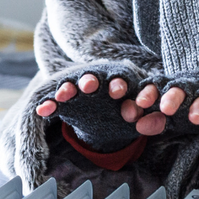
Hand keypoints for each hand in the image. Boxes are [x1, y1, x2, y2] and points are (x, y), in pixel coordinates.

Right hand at [34, 64, 148, 152]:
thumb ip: (152, 120)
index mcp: (121, 82)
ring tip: (63, 94)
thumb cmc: (130, 114)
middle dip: (91, 80)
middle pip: (94, 77)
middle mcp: (100, 82)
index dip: (119, 84)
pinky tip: (43, 110)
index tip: (117, 93)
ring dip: (68, 87)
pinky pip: (55, 100)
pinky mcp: (66, 100)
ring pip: (73, 85)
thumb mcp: (143, 119)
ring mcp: (80, 90)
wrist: (111, 119)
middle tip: (88, 86)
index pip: (121, 78)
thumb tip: (155, 121)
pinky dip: (49, 104)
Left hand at [131, 73, 198, 141]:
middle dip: (173, 97)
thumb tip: (138, 126)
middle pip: (180, 88)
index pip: (157, 86)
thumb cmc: (189, 103)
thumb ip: (155, 119)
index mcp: (172, 87)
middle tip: (166, 109)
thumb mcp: (171, 114)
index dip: (149, 94)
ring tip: (196, 119)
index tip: (141, 103)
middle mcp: (191, 86)